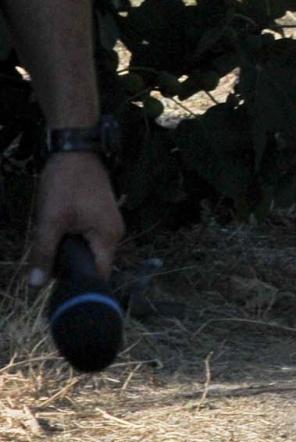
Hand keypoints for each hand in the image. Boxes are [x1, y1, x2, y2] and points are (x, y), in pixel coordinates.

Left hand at [25, 152, 122, 287]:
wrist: (75, 149)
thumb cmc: (65, 185)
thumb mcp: (50, 220)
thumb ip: (44, 253)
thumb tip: (36, 286)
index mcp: (108, 237)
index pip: (98, 274)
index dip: (79, 285)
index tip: (57, 292)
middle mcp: (114, 233)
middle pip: (93, 263)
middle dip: (69, 268)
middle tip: (44, 267)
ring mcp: (108, 223)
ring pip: (88, 250)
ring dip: (68, 253)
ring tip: (47, 250)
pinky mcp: (100, 215)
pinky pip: (87, 238)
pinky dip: (71, 241)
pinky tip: (56, 235)